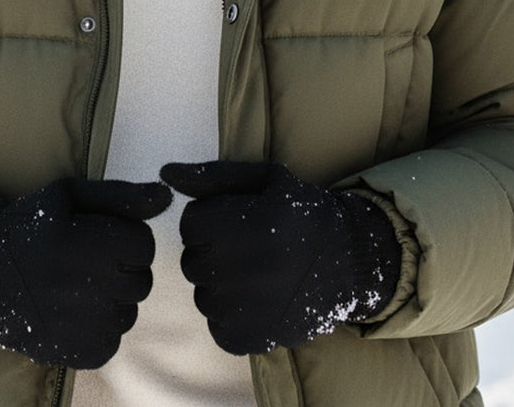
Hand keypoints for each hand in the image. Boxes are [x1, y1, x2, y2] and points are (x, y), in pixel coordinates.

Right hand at [0, 177, 171, 367]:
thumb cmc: (32, 225)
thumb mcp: (72, 196)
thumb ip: (123, 196)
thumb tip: (168, 196)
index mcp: (84, 242)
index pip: (143, 243)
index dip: (125, 236)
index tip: (98, 236)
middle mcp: (84, 287)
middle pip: (141, 279)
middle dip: (121, 267)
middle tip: (86, 261)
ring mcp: (81, 326)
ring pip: (129, 311)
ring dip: (112, 299)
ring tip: (76, 286)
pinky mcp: (77, 355)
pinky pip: (112, 340)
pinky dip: (100, 327)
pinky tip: (72, 311)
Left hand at [160, 160, 400, 354]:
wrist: (349, 262)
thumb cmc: (300, 212)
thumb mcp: (263, 180)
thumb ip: (211, 176)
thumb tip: (164, 174)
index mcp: (250, 223)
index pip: (190, 223)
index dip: (210, 218)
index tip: (237, 220)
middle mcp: (248, 268)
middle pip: (192, 259)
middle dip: (212, 250)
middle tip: (247, 246)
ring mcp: (250, 309)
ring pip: (202, 293)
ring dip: (219, 283)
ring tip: (256, 272)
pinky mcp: (253, 339)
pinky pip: (216, 324)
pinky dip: (230, 314)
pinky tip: (257, 297)